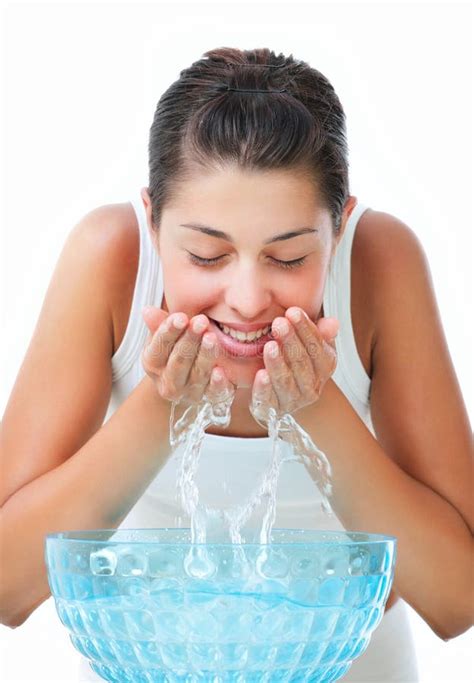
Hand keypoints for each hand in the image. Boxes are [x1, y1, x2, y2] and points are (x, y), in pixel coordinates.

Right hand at [141, 307, 234, 407]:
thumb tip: (148, 310)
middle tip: (201, 321)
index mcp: (153, 363)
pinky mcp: (208, 399)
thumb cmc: (175, 351)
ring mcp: (189, 392)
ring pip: (197, 375)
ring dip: (204, 356)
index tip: (181, 317)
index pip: (159, 347)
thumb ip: (160, 324)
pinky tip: (220, 371)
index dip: (169, 331)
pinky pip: (213, 393)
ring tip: (211, 337)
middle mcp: (168, 382)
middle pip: (178, 361)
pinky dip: (217, 384)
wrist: (186, 383)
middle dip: (189, 340)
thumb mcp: (165, 337)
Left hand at [250, 307, 338, 422]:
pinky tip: (260, 374)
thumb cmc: (297, 362)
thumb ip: (320, 333)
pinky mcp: (271, 409)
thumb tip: (332, 322)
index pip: (317, 347)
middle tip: (279, 323)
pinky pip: (268, 400)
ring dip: (278, 363)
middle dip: (291, 341)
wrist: (283, 395)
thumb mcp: (310, 345)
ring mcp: (292, 400)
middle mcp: (312, 386)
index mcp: (324, 367)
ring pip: (286, 381)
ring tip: (270, 345)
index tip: (293, 311)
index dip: (306, 329)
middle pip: (302, 363)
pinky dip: (264, 388)